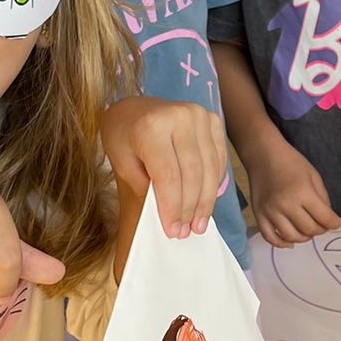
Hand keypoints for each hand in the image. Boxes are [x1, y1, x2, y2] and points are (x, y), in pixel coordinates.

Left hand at [100, 96, 226, 238]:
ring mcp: (199, 115)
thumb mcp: (122, 163)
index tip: (173, 230)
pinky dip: (213, 183)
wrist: (133, 109)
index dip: (172, 207)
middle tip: (187, 231)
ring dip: (205, 201)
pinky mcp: (212, 120)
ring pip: (210, 168)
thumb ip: (145, 186)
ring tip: (198, 223)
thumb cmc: (123, 137)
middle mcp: (179, 116)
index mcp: (152, 126)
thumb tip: (172, 213)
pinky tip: (205, 201)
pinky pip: (218, 159)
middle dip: (190, 208)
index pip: (168, 175)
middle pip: (192, 173)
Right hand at [247, 136, 340, 247]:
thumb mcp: (314, 176)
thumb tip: (328, 219)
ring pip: (292, 237)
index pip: (324, 218)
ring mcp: (270, 212)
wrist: (263, 155)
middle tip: (323, 225)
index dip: (335, 224)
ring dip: (304, 237)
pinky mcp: (259, 215)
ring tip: (308, 231)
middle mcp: (286, 205)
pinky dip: (282, 243)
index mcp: (303, 192)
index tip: (338, 224)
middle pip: (309, 230)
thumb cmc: (291, 162)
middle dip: (321, 230)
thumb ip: (323, 199)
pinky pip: (270, 237)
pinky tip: (290, 241)